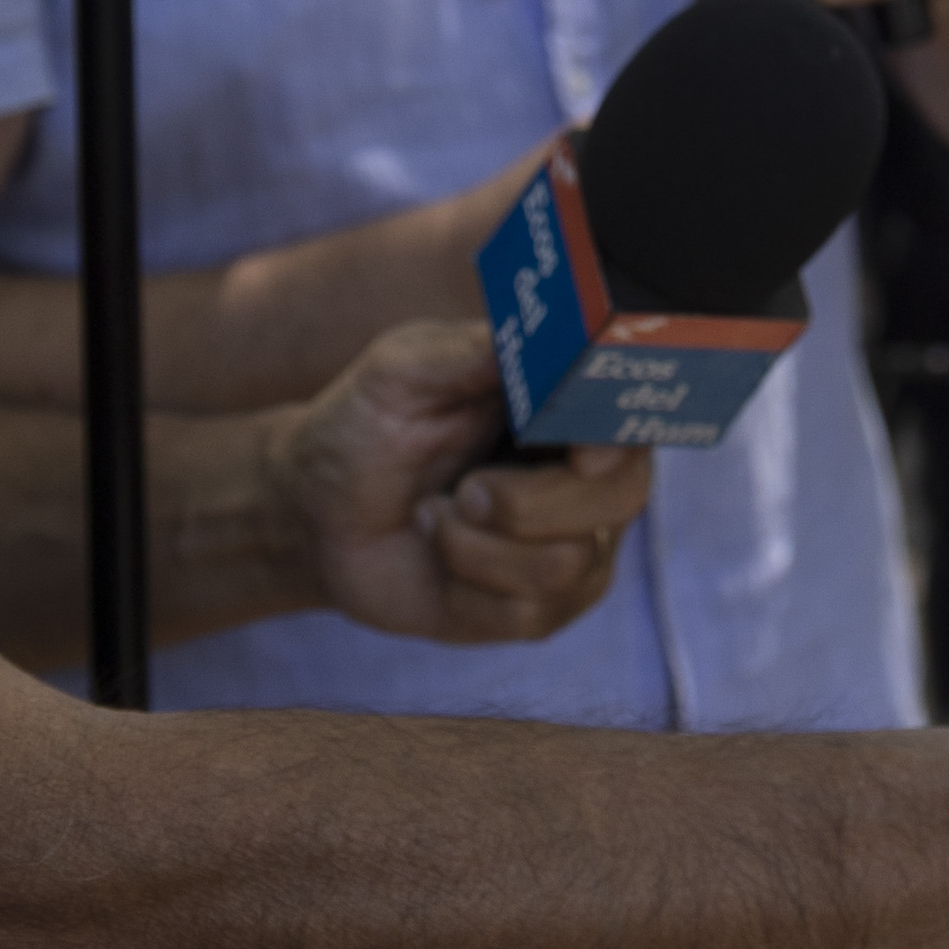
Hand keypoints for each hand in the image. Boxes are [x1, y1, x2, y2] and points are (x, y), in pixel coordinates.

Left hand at [277, 323, 651, 644]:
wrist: (317, 512)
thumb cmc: (366, 425)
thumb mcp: (406, 369)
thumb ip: (478, 349)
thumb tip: (551, 334)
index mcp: (570, 405)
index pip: (632, 418)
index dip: (616, 437)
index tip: (580, 453)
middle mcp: (589, 477)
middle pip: (620, 498)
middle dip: (527, 503)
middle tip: (464, 491)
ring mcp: (572, 547)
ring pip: (567, 564)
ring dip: (475, 545)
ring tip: (435, 517)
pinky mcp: (539, 611)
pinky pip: (530, 614)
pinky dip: (465, 584)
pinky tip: (440, 555)